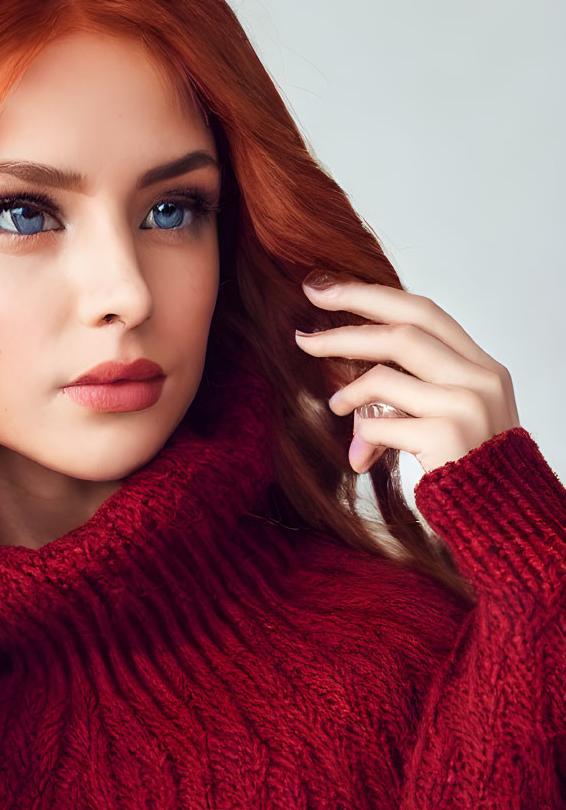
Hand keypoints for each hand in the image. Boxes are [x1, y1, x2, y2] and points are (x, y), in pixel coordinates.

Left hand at [294, 275, 520, 475]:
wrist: (506, 520)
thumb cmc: (471, 470)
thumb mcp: (448, 420)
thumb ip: (408, 397)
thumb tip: (343, 400)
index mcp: (483, 365)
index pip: (423, 312)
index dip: (370, 296)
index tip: (324, 288)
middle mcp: (480, 378)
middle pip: (400, 332)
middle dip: (344, 330)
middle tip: (303, 335)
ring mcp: (466, 405)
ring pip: (384, 378)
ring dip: (348, 393)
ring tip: (334, 407)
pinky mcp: (447, 436)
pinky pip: (379, 424)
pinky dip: (361, 436)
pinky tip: (360, 456)